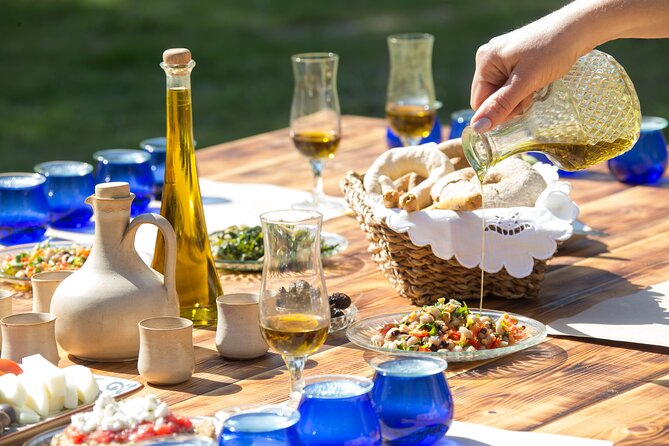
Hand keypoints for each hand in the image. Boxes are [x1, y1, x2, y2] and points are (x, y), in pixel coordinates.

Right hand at [469, 20, 584, 132]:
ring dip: (518, 97)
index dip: (497, 112)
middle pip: (490, 96)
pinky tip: (536, 83)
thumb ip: (501, 105)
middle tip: (531, 96)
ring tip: (536, 87)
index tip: (522, 107)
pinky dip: (523, 88)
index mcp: (485, 61)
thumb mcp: (526, 81)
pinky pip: (511, 82)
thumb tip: (477, 127)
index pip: (479, 102)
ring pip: (502, 91)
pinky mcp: (516, 58)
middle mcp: (489, 57)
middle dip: (509, 103)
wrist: (580, 27)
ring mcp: (503, 56)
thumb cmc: (553, 50)